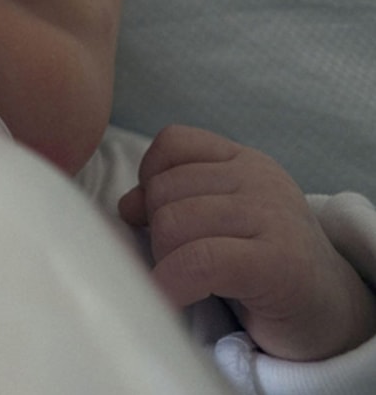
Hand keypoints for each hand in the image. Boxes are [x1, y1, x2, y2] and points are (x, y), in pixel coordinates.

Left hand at [118, 125, 375, 360]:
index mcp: (242, 161)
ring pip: (173, 224)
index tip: (155, 215)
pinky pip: (197, 262)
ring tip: (189, 281)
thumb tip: (127, 205)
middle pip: (164, 191)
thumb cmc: (260, 265)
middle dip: (156, 232)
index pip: (172, 142)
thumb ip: (174, 200)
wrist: (329, 313)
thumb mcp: (217, 220)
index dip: (150, 178)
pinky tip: (174, 297)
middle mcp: (259, 180)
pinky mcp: (277, 262)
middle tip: (181, 263)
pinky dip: (172, 283)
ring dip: (165, 261)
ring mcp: (272, 217)